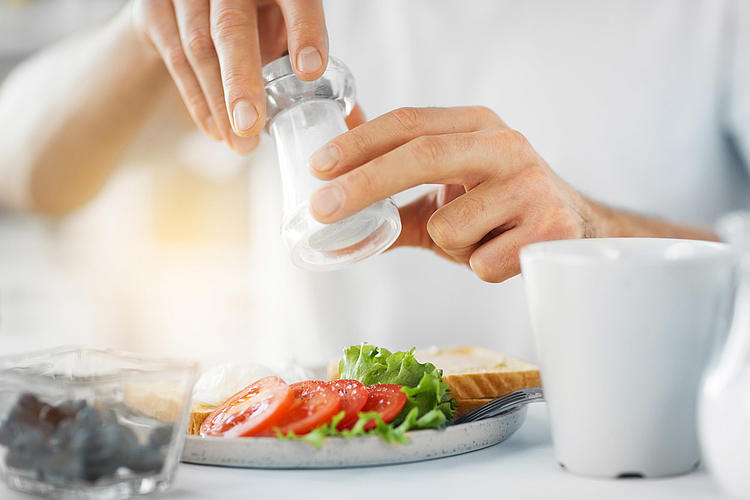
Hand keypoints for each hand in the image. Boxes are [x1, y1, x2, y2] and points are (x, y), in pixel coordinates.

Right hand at [132, 0, 327, 152]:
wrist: (195, 3)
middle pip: (233, 26)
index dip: (305, 31)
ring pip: (199, 46)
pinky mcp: (156, 7)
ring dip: (219, 102)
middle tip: (252, 126)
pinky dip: (197, 100)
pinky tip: (216, 130)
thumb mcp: (287, 30)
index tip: (310, 70)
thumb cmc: (256, 20)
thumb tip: (355, 123)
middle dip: (242, 80)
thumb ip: (313, 65)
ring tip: (240, 143)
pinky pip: (174, 57)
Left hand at [308, 106, 601, 282]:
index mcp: (475, 125)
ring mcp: (531, 184)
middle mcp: (505, 144)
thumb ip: (391, 189)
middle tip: (322, 209)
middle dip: (365, 183)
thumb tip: (327, 199)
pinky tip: (505, 253)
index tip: (318, 168)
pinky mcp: (550, 227)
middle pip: (423, 155)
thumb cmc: (498, 210)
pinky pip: (481, 263)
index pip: (409, 122)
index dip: (359, 143)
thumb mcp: (446, 191)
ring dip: (448, 246)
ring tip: (478, 238)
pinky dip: (479, 267)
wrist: (573, 229)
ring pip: (448, 228)